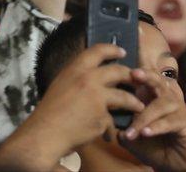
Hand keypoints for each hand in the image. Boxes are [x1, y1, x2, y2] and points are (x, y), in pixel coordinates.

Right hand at [10, 43, 144, 166]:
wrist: (46, 132)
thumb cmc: (50, 110)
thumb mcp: (61, 84)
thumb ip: (78, 78)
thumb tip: (94, 77)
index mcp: (75, 69)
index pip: (97, 51)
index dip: (112, 49)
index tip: (122, 51)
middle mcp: (88, 79)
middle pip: (118, 71)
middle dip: (131, 76)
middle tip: (137, 80)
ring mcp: (97, 97)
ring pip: (124, 97)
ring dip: (134, 103)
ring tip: (138, 107)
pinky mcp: (102, 117)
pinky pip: (112, 121)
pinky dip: (110, 130)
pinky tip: (108, 137)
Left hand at [119, 68, 185, 171]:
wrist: (172, 165)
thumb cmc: (151, 146)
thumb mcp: (131, 136)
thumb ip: (121, 127)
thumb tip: (108, 122)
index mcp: (153, 96)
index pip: (146, 78)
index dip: (137, 70)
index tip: (123, 66)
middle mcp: (167, 98)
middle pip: (159, 81)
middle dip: (147, 76)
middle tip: (134, 74)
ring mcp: (179, 110)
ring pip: (161, 105)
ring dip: (144, 117)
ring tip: (132, 131)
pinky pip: (170, 122)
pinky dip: (156, 127)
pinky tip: (145, 132)